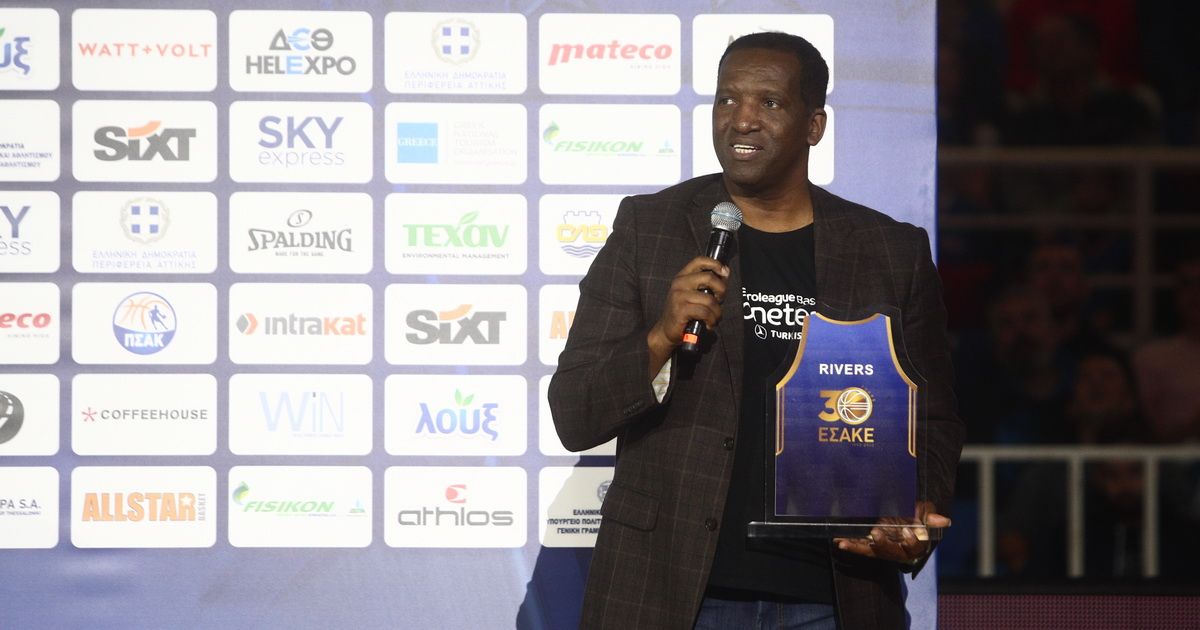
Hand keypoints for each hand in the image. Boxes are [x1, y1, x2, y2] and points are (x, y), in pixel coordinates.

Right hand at [647, 256, 728, 373]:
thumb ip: (706, 284)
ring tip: (714, 318)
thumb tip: (724, 272)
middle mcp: (679, 283)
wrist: (666, 330)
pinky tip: (709, 323)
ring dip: (717, 312)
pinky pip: (705, 312)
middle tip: (720, 300)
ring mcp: (679, 296)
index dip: (715, 264)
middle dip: (721, 290)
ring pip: (710, 299)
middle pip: (709, 277)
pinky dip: (712, 320)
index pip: (699, 261)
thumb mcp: (692, 294)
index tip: (724, 272)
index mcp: (682, 277)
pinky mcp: (681, 310)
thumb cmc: (682, 312)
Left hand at [833, 504, 949, 564]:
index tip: (907, 531)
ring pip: (873, 552)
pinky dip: (850, 545)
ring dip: (859, 547)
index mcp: (914, 544)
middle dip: (883, 544)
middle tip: (875, 533)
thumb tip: (946, 522)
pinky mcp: (871, 546)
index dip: (912, 540)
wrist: (899, 514)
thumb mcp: (921, 512)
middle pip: (892, 552)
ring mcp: (884, 549)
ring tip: (845, 542)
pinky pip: (861, 548)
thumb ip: (929, 516)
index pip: (915, 547)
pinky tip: (839, 541)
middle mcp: (898, 550)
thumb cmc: (913, 515)